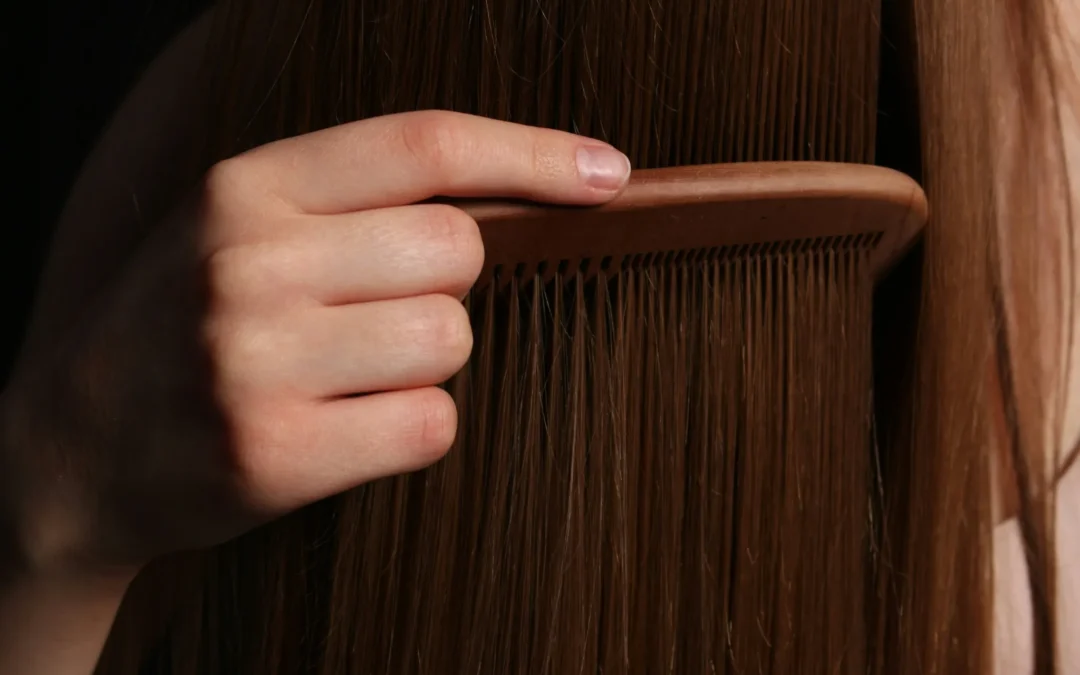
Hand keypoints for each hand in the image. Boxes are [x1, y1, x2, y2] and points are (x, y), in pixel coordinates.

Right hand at [1, 110, 630, 579]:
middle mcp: (247, 263)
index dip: (533, 153)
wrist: (73, 449)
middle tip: (375, 311)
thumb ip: (350, 200)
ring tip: (346, 374)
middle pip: (457, 251)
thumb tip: (511, 194)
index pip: (424, 145)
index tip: (607, 173)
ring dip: (425, 361)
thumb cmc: (183, 324)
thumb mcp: (237, 227)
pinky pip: (432, 424)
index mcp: (245, 187)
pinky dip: (414, 427)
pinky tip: (348, 428)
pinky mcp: (275, 453)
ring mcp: (257, 362)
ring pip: (449, 339)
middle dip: (445, 284)